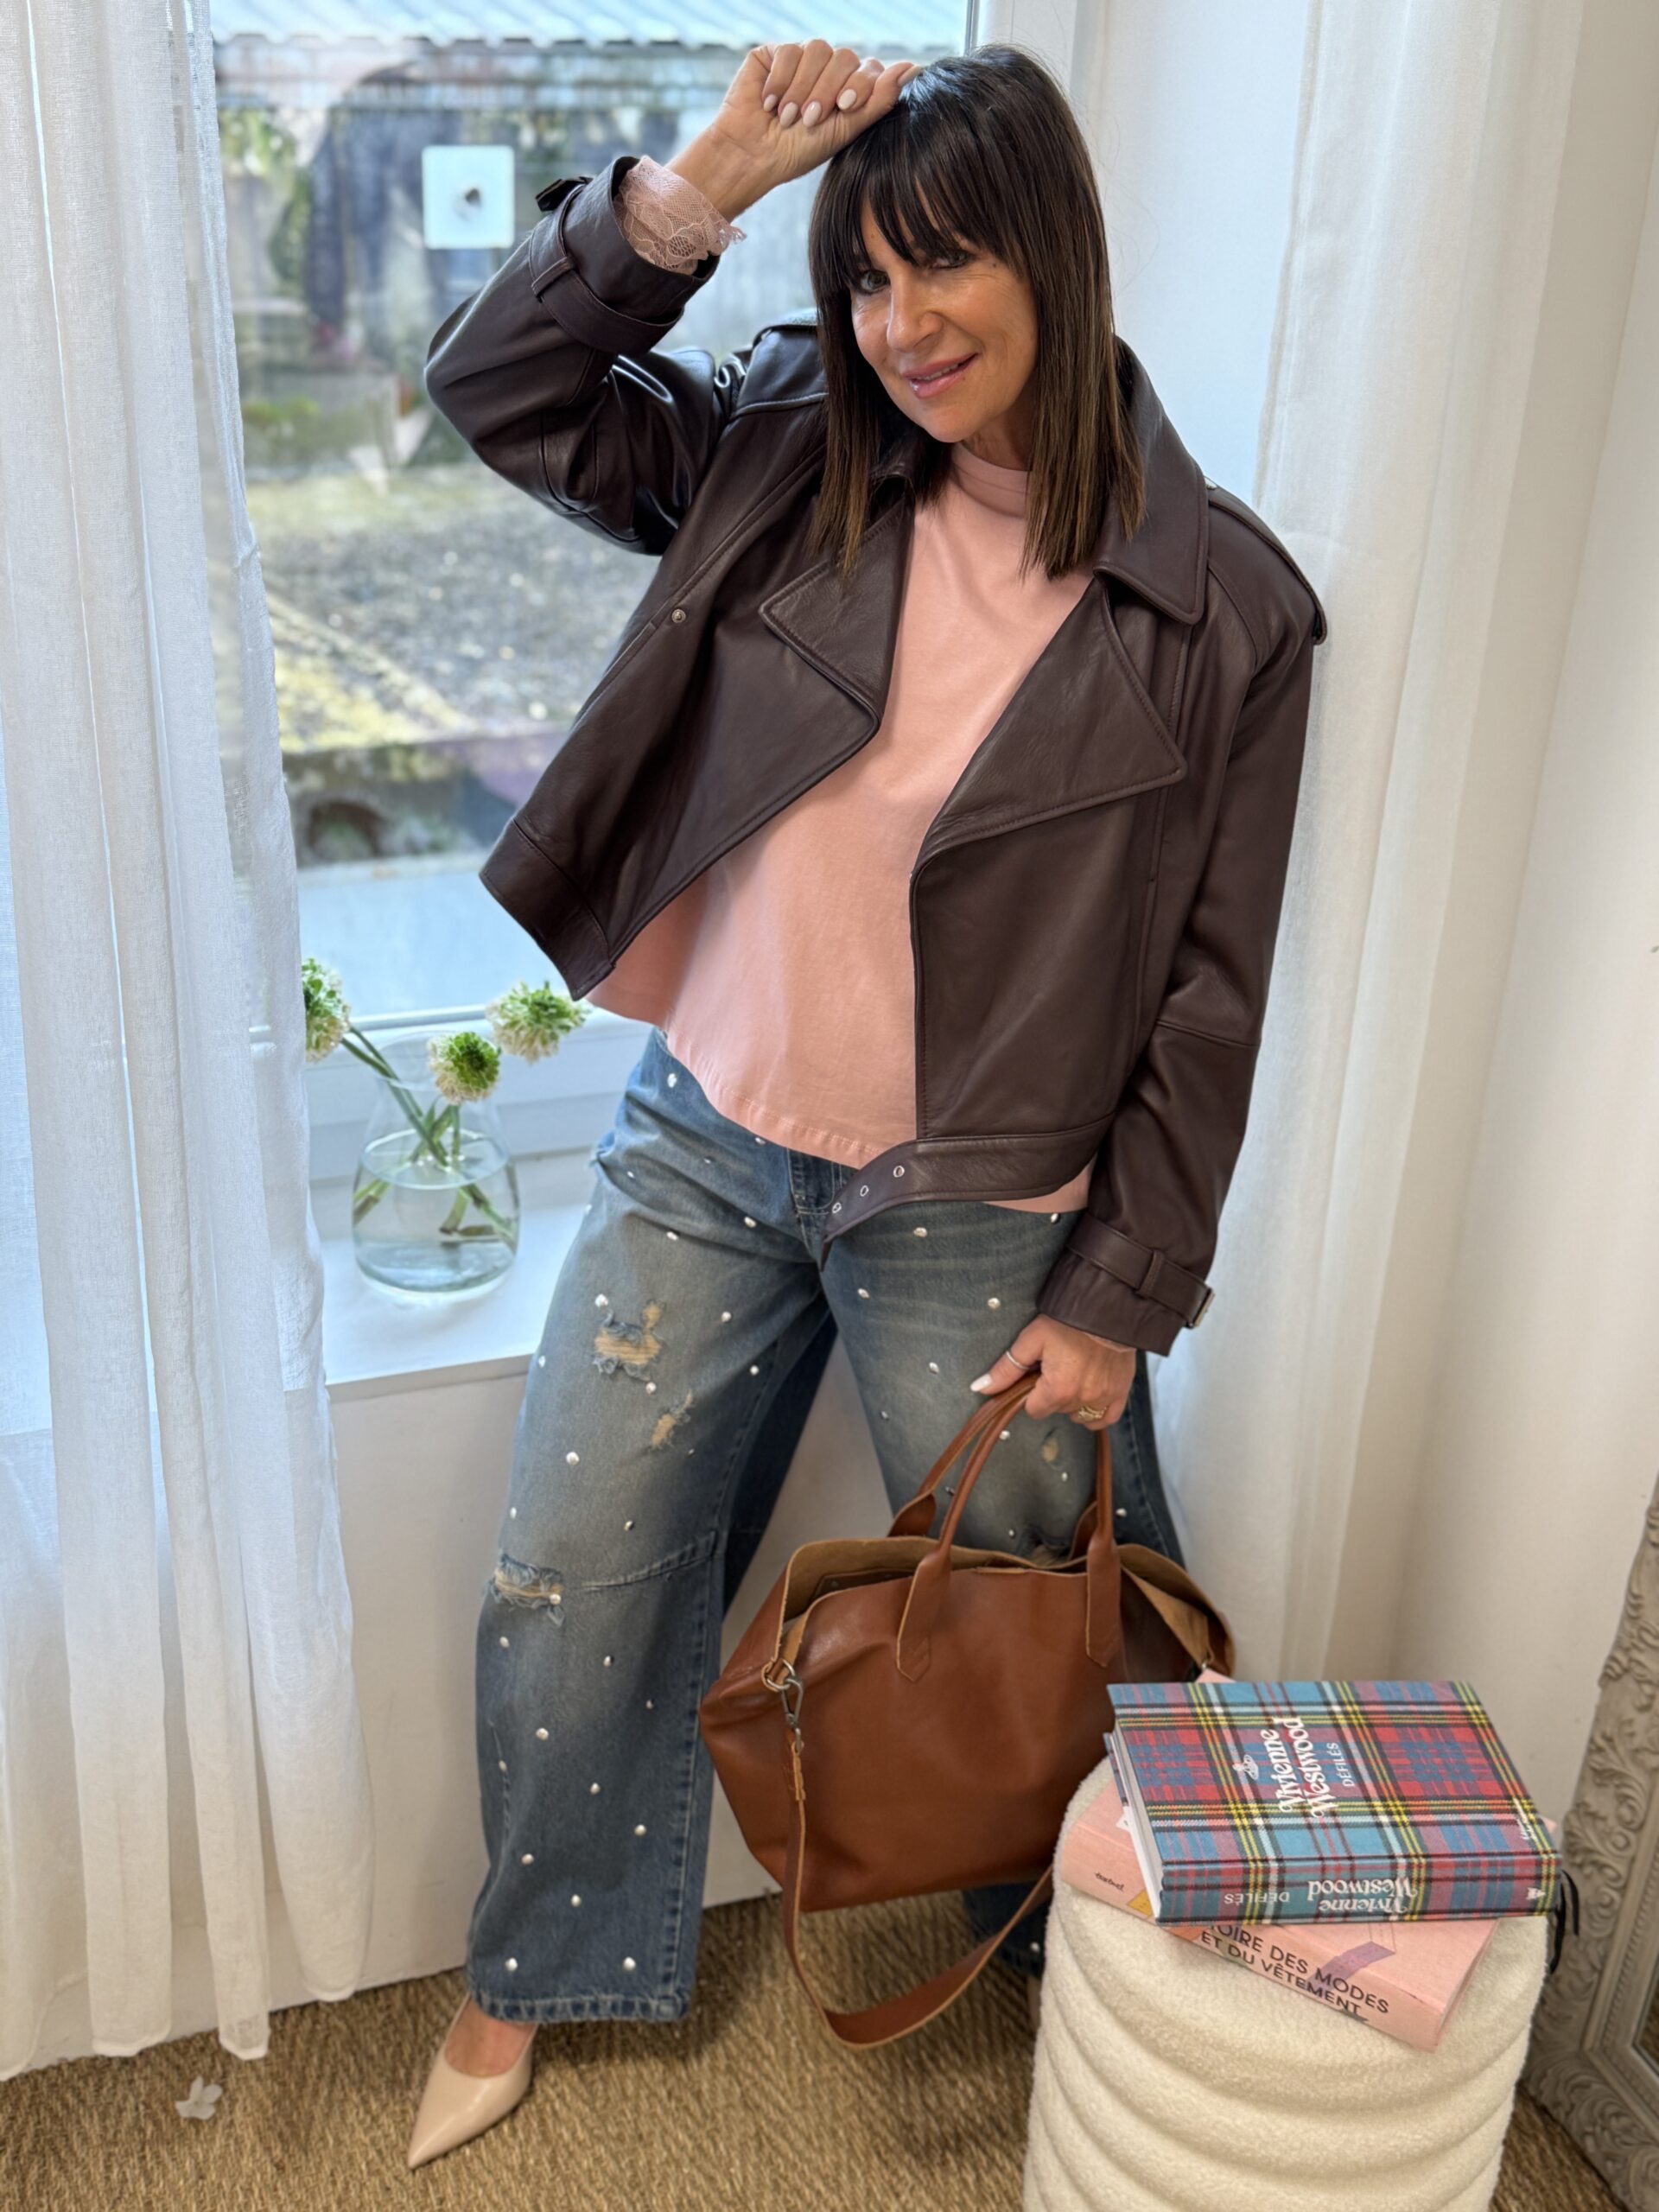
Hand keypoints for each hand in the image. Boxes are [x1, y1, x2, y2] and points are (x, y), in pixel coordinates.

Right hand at [667, 42, 918, 220]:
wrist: (752, 155)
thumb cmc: (797, 152)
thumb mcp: (844, 131)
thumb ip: (878, 101)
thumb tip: (912, 67)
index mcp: (848, 87)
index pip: (868, 68)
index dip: (859, 84)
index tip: (845, 107)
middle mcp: (827, 69)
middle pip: (843, 57)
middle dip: (827, 90)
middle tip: (810, 120)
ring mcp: (801, 59)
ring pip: (816, 50)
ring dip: (802, 88)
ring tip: (787, 118)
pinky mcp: (773, 54)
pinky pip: (786, 51)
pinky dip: (779, 81)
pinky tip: (769, 105)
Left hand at [969, 1316, 1136, 1429]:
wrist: (1108, 1308)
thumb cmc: (1068, 1321)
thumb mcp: (1031, 1340)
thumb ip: (1006, 1369)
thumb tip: (980, 1388)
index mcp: (1057, 1390)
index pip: (1034, 1410)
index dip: (1030, 1393)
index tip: (1035, 1375)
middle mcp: (1081, 1399)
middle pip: (1056, 1410)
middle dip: (1050, 1394)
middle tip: (1054, 1368)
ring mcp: (1104, 1398)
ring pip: (1079, 1415)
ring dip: (1072, 1401)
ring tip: (1072, 1375)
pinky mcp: (1120, 1392)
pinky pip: (1105, 1418)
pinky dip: (1095, 1412)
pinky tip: (1088, 1396)